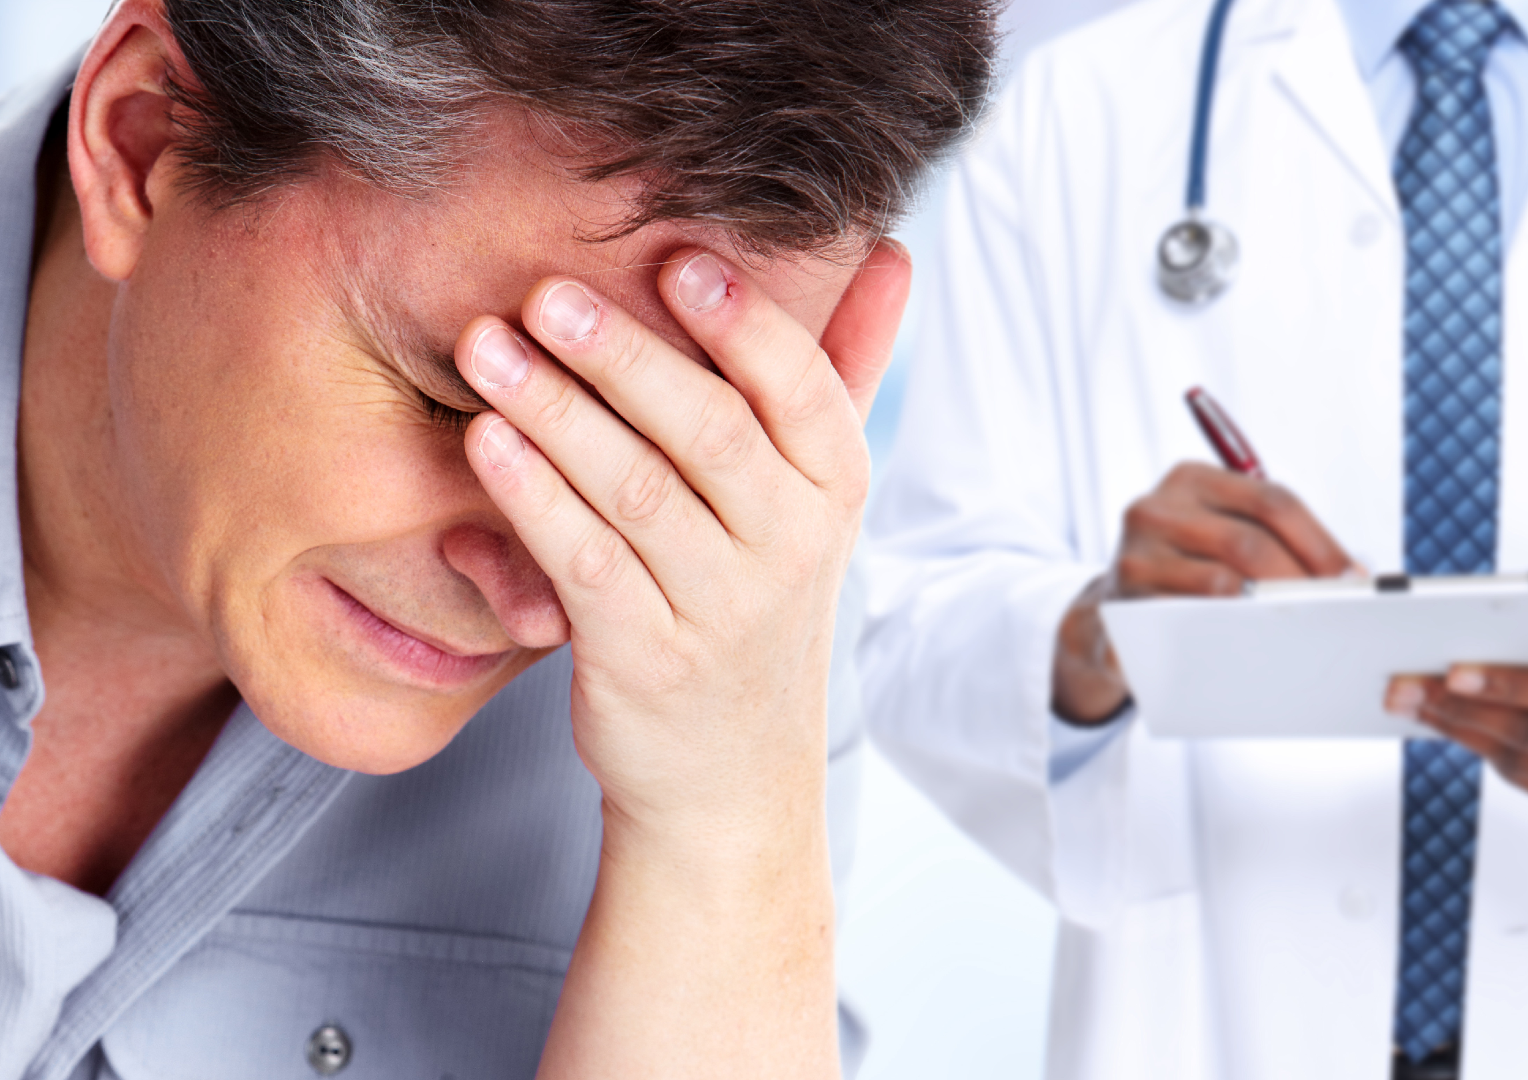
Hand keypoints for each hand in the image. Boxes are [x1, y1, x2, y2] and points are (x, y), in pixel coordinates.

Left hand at [455, 245, 901, 832]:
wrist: (735, 776)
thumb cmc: (761, 602)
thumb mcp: (819, 496)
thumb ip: (844, 371)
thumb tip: (894, 253)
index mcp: (834, 491)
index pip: (805, 392)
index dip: (744, 324)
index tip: (678, 259)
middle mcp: (792, 549)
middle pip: (711, 434)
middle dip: (625, 357)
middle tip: (546, 295)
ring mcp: (722, 611)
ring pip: (638, 493)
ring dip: (557, 414)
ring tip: (488, 350)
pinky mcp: (647, 661)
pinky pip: (586, 566)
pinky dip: (534, 500)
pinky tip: (487, 443)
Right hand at [1053, 462, 1353, 722]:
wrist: (1109, 616)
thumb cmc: (1184, 571)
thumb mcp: (1219, 535)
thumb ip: (1274, 539)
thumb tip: (1350, 573)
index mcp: (1190, 479)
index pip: (1271, 500)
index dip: (1320, 541)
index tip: (1352, 578)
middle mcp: (1155, 509)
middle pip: (1249, 542)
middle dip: (1300, 581)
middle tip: (1333, 612)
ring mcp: (1133, 557)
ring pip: (1221, 584)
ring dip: (1269, 612)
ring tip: (1300, 630)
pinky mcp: (1121, 607)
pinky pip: (1188, 624)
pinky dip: (1228, 636)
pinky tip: (1253, 647)